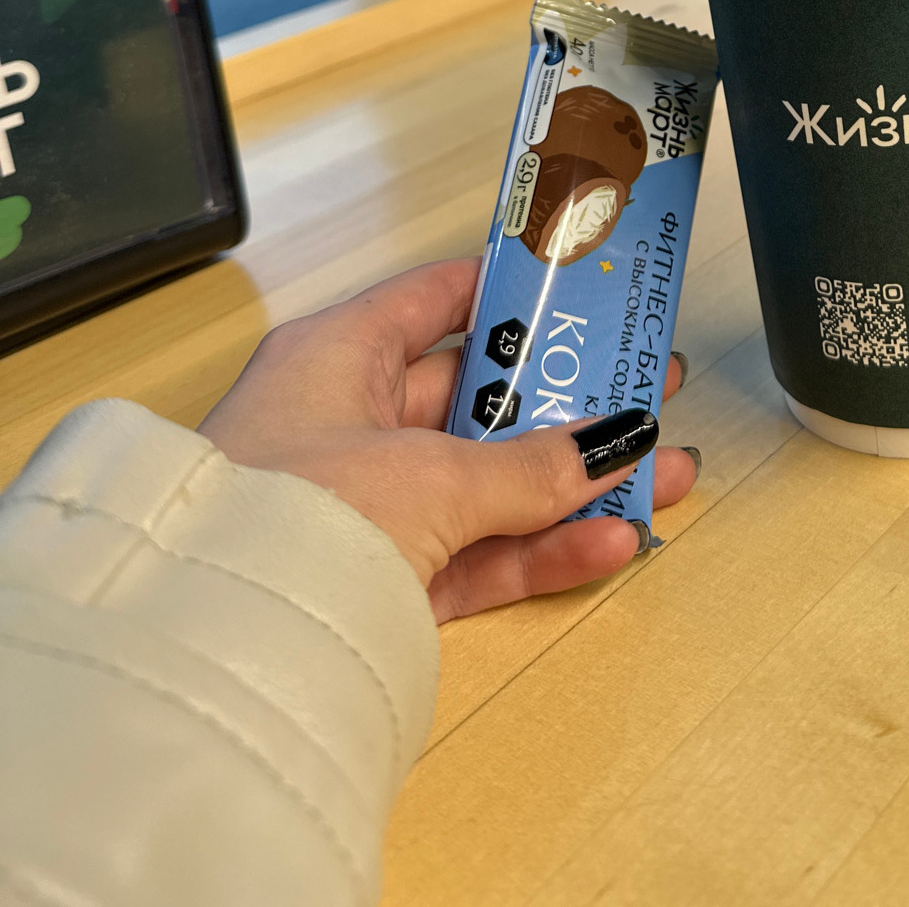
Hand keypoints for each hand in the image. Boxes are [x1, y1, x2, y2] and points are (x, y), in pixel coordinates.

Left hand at [199, 258, 697, 621]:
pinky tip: (611, 540)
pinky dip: (539, 550)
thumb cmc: (293, 518)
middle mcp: (346, 422)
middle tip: (648, 391)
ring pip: (487, 485)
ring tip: (662, 477)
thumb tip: (614, 444)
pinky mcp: (378, 585)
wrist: (213, 652)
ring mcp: (364, 508)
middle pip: (478, 400)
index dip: (514, 292)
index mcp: (337, 356)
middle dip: (568, 404)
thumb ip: (530, 466)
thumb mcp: (430, 475)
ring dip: (573, 485)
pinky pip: (473, 554)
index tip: (587, 289)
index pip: (437, 301)